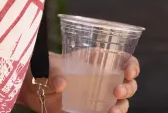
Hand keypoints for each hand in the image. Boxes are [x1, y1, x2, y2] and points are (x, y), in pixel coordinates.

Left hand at [19, 52, 139, 112]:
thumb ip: (56, 73)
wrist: (35, 88)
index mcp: (101, 61)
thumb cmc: (47, 69)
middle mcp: (105, 79)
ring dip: (121, 107)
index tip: (129, 72)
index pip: (125, 61)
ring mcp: (100, 97)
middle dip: (128, 88)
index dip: (132, 65)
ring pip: (121, 103)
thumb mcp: (51, 66)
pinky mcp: (92, 110)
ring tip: (112, 111)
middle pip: (128, 84)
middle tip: (117, 92)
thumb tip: (62, 84)